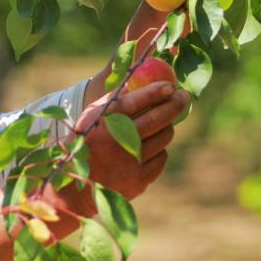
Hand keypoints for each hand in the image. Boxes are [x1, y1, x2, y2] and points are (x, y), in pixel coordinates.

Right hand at [75, 80, 188, 202]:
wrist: (77, 182)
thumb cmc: (88, 140)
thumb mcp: (94, 116)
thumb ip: (117, 98)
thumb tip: (143, 77)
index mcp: (104, 122)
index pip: (134, 102)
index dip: (155, 92)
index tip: (171, 86)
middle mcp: (117, 141)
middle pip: (157, 119)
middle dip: (175, 104)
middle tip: (183, 96)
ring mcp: (129, 162)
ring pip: (163, 138)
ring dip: (166, 127)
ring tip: (161, 123)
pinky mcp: (138, 180)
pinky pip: (161, 158)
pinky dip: (159, 150)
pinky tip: (148, 148)